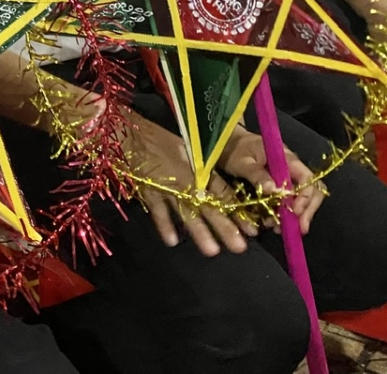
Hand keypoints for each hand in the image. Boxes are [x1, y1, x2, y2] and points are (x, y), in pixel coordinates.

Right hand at [122, 112, 256, 256]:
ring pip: (186, 211)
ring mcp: (168, 187)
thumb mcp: (188, 151)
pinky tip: (173, 241)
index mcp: (200, 170)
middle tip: (239, 247)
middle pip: (209, 206)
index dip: (237, 212)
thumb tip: (219, 191)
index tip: (251, 230)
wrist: (134, 136)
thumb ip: (202, 171)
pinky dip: (165, 225)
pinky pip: (158, 211)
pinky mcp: (149, 191)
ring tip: (212, 251)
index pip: (222, 193)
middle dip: (224, 227)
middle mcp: (187, 180)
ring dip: (199, 231)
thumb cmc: (162, 141)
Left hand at [218, 129, 324, 234]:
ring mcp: (286, 178)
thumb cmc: (234, 149)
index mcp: (287, 158)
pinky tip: (274, 223)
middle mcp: (291, 168)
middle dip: (306, 210)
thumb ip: (257, 174)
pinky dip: (284, 214)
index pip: (308, 178)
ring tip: (280, 229)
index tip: (295, 212)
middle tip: (297, 229)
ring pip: (301, 198)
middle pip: (311, 190)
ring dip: (295, 215)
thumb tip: (275, 190)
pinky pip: (288, 201)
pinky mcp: (279, 186)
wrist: (227, 144)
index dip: (306, 197)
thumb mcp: (242, 162)